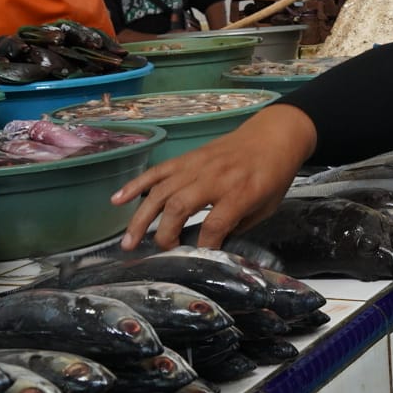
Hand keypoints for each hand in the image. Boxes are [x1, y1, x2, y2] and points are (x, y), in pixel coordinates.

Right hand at [110, 105, 317, 249]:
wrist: (274, 135)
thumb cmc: (274, 174)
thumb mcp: (267, 207)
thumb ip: (238, 226)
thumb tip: (212, 247)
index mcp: (241, 192)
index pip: (214, 224)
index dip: (204, 245)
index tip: (199, 257)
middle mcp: (215, 178)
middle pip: (180, 207)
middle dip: (166, 235)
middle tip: (162, 253)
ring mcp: (197, 165)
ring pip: (161, 192)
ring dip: (141, 218)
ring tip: (128, 242)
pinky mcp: (187, 157)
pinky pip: (157, 171)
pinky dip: (136, 185)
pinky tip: (117, 201)